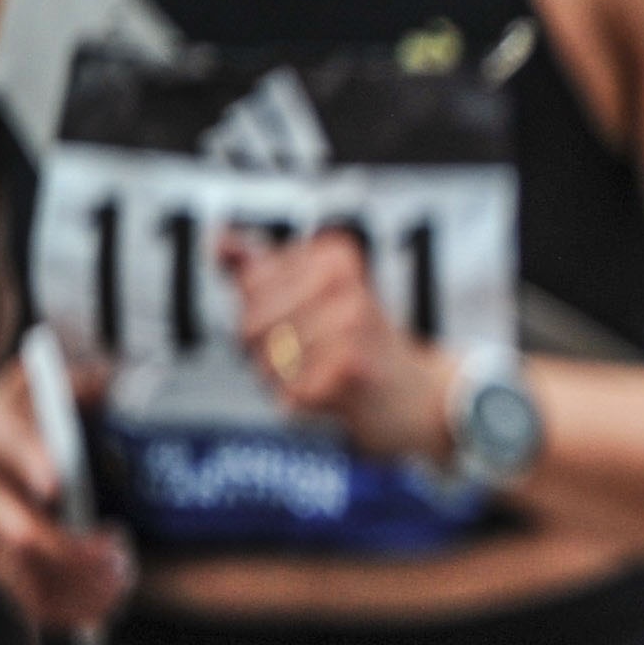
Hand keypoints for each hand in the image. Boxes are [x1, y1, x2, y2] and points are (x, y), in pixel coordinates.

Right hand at [0, 359, 128, 632]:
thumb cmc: (27, 412)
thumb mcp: (47, 380)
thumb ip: (86, 377)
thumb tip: (135, 379)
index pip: (4, 447)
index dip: (29, 462)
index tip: (57, 482)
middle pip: (22, 534)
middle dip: (76, 550)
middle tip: (120, 545)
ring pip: (29, 580)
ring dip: (85, 586)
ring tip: (124, 572)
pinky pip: (33, 605)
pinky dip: (76, 611)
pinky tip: (110, 596)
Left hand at [224, 230, 447, 459]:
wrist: (423, 397)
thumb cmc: (365, 347)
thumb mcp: (318, 297)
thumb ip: (264, 270)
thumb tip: (219, 242)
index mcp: (334, 258)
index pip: (251, 284)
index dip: (261, 312)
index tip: (300, 319)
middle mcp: (343, 285)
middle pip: (251, 324)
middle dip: (267, 351)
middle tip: (310, 355)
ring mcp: (347, 326)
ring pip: (265, 360)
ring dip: (284, 380)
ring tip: (322, 375)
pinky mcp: (346, 368)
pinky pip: (285, 390)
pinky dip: (300, 402)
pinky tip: (330, 394)